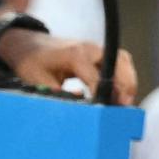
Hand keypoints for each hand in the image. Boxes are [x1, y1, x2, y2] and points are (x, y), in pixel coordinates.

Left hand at [0, 32, 140, 104]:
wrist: (30, 45)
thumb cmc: (33, 64)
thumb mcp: (38, 81)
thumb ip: (57, 94)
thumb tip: (80, 104)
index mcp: (74, 55)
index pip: (97, 78)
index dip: (104, 96)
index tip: (107, 112)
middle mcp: (89, 48)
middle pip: (118, 63)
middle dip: (125, 86)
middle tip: (125, 108)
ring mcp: (96, 48)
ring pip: (123, 61)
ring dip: (128, 81)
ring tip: (126, 103)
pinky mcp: (98, 52)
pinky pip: (119, 61)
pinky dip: (125, 76)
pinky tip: (123, 94)